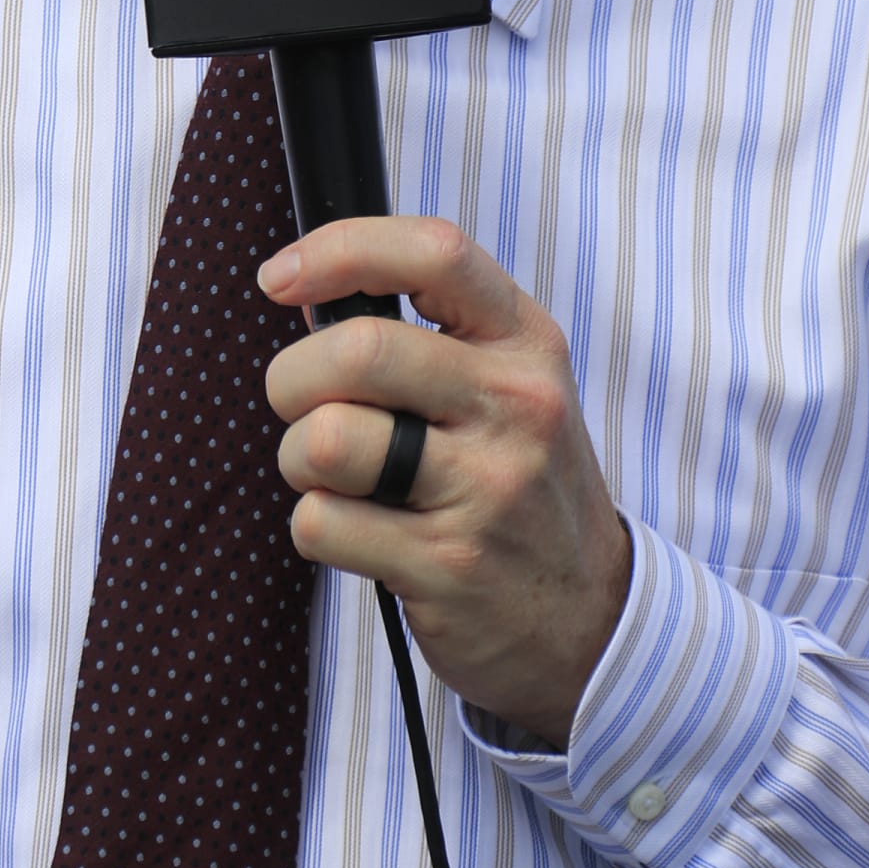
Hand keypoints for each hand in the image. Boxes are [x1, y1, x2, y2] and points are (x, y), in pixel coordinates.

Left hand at [260, 216, 631, 750]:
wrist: (589, 617)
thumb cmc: (519, 483)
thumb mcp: (508, 386)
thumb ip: (429, 334)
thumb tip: (305, 292)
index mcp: (526, 342)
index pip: (434, 253)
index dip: (340, 250)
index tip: (280, 276)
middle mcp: (517, 406)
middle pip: (359, 350)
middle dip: (293, 377)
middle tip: (300, 406)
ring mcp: (487, 490)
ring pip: (326, 437)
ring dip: (298, 459)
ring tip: (334, 476)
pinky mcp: (447, 566)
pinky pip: (321, 522)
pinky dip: (316, 527)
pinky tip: (360, 534)